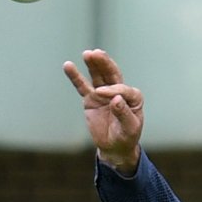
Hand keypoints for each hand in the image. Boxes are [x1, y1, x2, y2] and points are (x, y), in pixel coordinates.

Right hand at [62, 50, 143, 173]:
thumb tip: (115, 99)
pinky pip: (83, 86)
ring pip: (98, 76)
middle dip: (104, 64)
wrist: (115, 147)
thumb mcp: (129, 129)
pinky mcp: (92, 98)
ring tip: (87, 54)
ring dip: (93, 65)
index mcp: (133, 97)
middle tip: (96, 53)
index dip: (112, 89)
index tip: (102, 94)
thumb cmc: (126, 137)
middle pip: (112, 74)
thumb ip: (124, 114)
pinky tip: (68, 66)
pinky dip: (75, 76)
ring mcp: (104, 93)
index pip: (121, 88)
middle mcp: (119, 91)